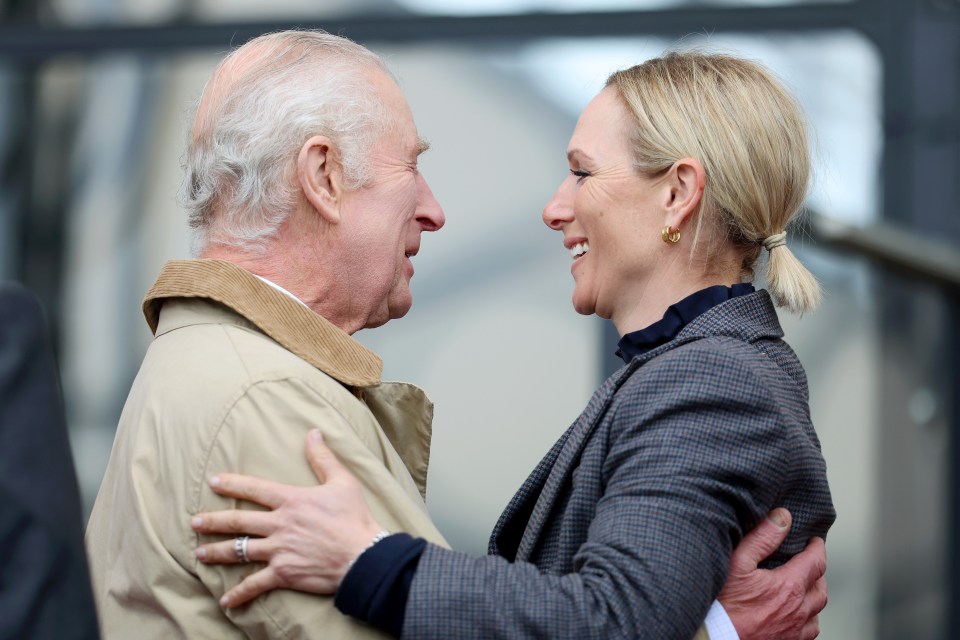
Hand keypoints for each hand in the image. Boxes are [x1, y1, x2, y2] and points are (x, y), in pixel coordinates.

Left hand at [191, 429, 383, 607]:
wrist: (363, 555)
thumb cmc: (355, 518)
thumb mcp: (342, 481)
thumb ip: (323, 458)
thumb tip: (314, 433)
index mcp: (291, 500)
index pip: (254, 489)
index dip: (232, 484)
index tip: (213, 482)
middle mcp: (279, 524)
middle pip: (238, 522)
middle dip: (212, 522)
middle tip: (194, 523)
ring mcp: (279, 550)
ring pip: (239, 551)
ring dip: (216, 552)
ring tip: (199, 554)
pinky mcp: (284, 573)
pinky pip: (255, 584)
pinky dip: (239, 593)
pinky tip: (225, 601)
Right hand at [719, 508, 827, 639]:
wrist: (716, 636)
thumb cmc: (722, 603)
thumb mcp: (737, 562)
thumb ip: (762, 538)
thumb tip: (782, 518)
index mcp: (789, 586)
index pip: (816, 562)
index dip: (817, 548)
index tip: (815, 541)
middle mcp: (798, 610)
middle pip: (820, 588)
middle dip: (817, 573)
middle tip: (808, 563)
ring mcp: (794, 631)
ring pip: (817, 612)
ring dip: (813, 597)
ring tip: (803, 588)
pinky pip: (808, 632)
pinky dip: (808, 620)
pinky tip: (795, 614)